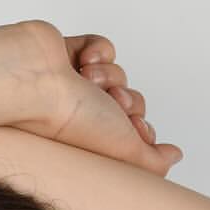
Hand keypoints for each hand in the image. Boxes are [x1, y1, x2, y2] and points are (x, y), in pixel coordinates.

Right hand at [13, 23, 182, 176]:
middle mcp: (84, 121)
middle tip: (110, 102)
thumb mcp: (126, 155)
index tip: (133, 128)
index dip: (141, 128)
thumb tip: (174, 155)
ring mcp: (75, 88)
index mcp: (94, 147)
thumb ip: (154, 162)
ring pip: (117, 74)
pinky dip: (98, 50)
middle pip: (130, 103)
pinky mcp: (68, 56)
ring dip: (108, 75)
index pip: (134, 134)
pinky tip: (83, 60)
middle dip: (125, 100)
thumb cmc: (69, 121)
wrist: (36, 83)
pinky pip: (102, 47)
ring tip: (88, 79)